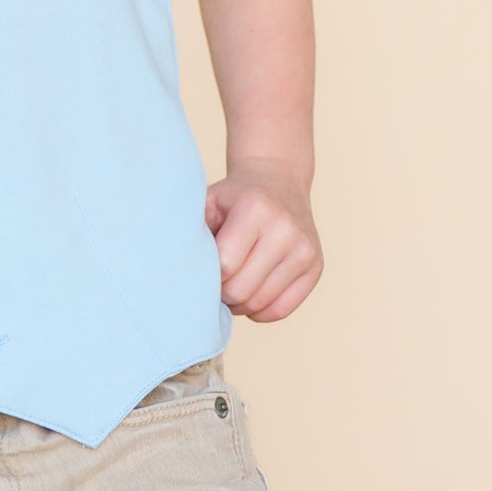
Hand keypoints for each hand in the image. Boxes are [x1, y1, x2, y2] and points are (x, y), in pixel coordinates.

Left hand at [204, 158, 324, 321]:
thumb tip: (175, 271)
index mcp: (255, 209)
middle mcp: (285, 229)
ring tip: (229, 287)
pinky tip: (250, 293)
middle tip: (212, 282)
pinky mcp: (316, 267)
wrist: (278, 180)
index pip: (224, 265)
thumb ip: (192, 231)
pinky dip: (260, 310)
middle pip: (242, 289)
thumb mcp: (209, 201)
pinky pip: (282, 309)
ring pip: (261, 303)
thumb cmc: (235, 197)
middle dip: (221, 293)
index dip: (207, 274)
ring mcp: (304, 249)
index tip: (200, 268)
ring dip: (239, 304)